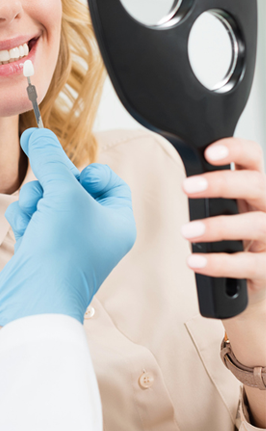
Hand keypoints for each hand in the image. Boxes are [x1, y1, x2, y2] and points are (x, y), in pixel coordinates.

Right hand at [0, 128, 136, 336]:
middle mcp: (95, 231)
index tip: (72, 176)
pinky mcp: (42, 247)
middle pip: (70, 185)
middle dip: (51, 185)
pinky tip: (25, 230)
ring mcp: (67, 241)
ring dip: (34, 200)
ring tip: (35, 215)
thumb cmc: (63, 251)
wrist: (35, 300)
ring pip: (46, 199)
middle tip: (47, 193)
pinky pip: (32, 216)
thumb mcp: (62, 193)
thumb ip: (49, 158)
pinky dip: (24, 218)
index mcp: (117, 221)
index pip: (107, 180)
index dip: (88, 172)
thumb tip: (35, 133)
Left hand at [180, 137, 265, 311]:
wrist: (250, 281)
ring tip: (186, 231)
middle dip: (221, 183)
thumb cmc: (234, 238)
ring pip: (256, 225)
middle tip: (186, 187)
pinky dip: (219, 263)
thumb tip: (174, 173)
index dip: (236, 149)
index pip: (253, 157)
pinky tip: (195, 261)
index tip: (209, 153)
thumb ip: (209, 190)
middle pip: (256, 185)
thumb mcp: (225, 207)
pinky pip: (248, 264)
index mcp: (254, 188)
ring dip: (217, 226)